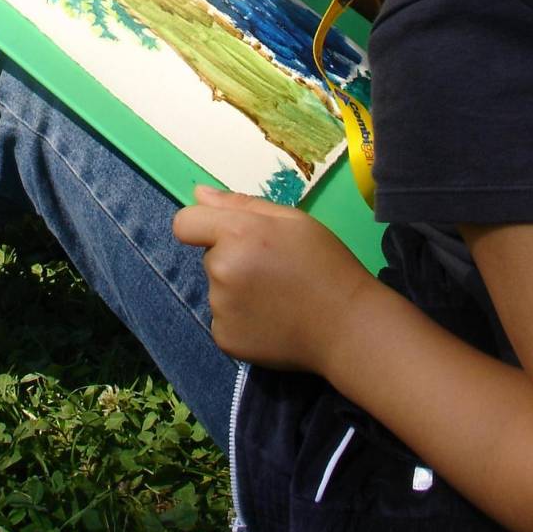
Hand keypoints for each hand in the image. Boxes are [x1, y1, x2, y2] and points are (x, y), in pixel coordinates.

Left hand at [173, 186, 368, 373]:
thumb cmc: (324, 263)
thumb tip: (198, 193)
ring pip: (217, 289)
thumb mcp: (291, 220)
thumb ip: (240, 204)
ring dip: (236, 290)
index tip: (225, 235)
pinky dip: (240, 319)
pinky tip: (270, 321)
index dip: (202, 225)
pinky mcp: (224, 338)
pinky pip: (222, 319)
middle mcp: (221, 269)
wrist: (347, 326)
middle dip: (232, 257)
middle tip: (273, 270)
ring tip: (276, 297)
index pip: (185, 223)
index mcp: (237, 233)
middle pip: (209, 256)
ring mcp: (221, 308)